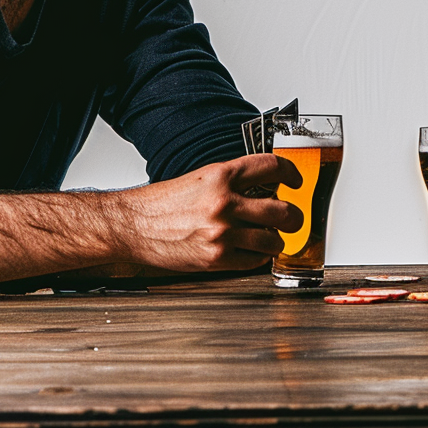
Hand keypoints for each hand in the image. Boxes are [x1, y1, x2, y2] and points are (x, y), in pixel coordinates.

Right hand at [118, 154, 303, 271]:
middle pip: (282, 209)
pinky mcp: (216, 259)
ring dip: (276, 240)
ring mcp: (222, 233)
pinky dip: (257, 257)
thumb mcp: (202, 178)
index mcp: (221, 176)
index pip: (272, 167)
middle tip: (292, 218)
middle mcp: (224, 202)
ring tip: (270, 237)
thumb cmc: (163, 202)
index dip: (291, 173)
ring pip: (273, 239)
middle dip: (293, 216)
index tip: (295, 181)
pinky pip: (254, 260)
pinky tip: (251, 251)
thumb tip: (266, 186)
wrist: (132, 225)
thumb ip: (234, 180)